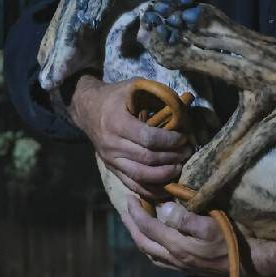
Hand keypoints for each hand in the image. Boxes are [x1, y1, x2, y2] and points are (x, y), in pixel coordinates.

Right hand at [70, 75, 191, 198]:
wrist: (88, 110)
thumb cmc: (115, 97)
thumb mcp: (134, 87)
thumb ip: (157, 94)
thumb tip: (185, 102)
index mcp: (117, 122)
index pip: (148, 138)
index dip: (169, 141)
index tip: (184, 138)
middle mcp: (112, 144)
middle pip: (147, 158)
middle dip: (171, 158)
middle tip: (187, 152)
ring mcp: (111, 159)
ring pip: (140, 175)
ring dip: (164, 175)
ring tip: (180, 168)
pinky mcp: (112, 169)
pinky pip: (132, 184)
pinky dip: (150, 190)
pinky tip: (166, 187)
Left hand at [122, 196, 275, 276]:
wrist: (249, 264)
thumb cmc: (232, 239)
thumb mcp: (210, 225)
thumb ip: (185, 219)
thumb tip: (162, 209)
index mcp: (177, 246)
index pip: (147, 227)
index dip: (135, 212)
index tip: (129, 195)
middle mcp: (174, 258)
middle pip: (143, 241)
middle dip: (131, 224)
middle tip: (126, 206)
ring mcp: (180, 265)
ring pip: (149, 251)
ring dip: (139, 235)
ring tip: (136, 220)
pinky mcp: (187, 267)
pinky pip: (159, 258)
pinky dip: (150, 245)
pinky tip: (155, 238)